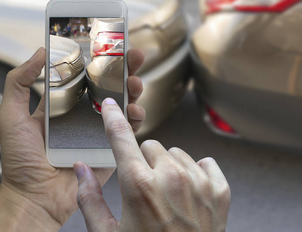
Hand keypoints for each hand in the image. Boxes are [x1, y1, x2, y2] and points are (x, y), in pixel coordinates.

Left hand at [0, 47, 145, 230]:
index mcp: (65, 104)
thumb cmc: (20, 159)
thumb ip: (19, 81)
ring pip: (124, 105)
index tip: (113, 46)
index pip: (87, 76)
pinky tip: (135, 111)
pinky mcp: (111, 148)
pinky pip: (128, 130)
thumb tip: (41, 51)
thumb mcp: (11, 115)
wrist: (35, 196)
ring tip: (135, 84)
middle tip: (134, 58)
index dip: (101, 61)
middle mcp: (85, 114)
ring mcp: (100, 131)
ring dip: (134, 91)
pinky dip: (136, 118)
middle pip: (110, 87)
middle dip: (125, 70)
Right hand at [74, 99, 230, 230]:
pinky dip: (196, 174)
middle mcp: (171, 177)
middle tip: (145, 188)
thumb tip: (81, 168)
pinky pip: (204, 163)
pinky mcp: (220, 189)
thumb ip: (89, 198)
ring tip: (167, 197)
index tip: (111, 104)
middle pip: (151, 146)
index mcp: (138, 185)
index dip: (113, 118)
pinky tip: (189, 195)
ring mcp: (198, 182)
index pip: (121, 137)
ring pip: (177, 154)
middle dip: (144, 161)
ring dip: (169, 168)